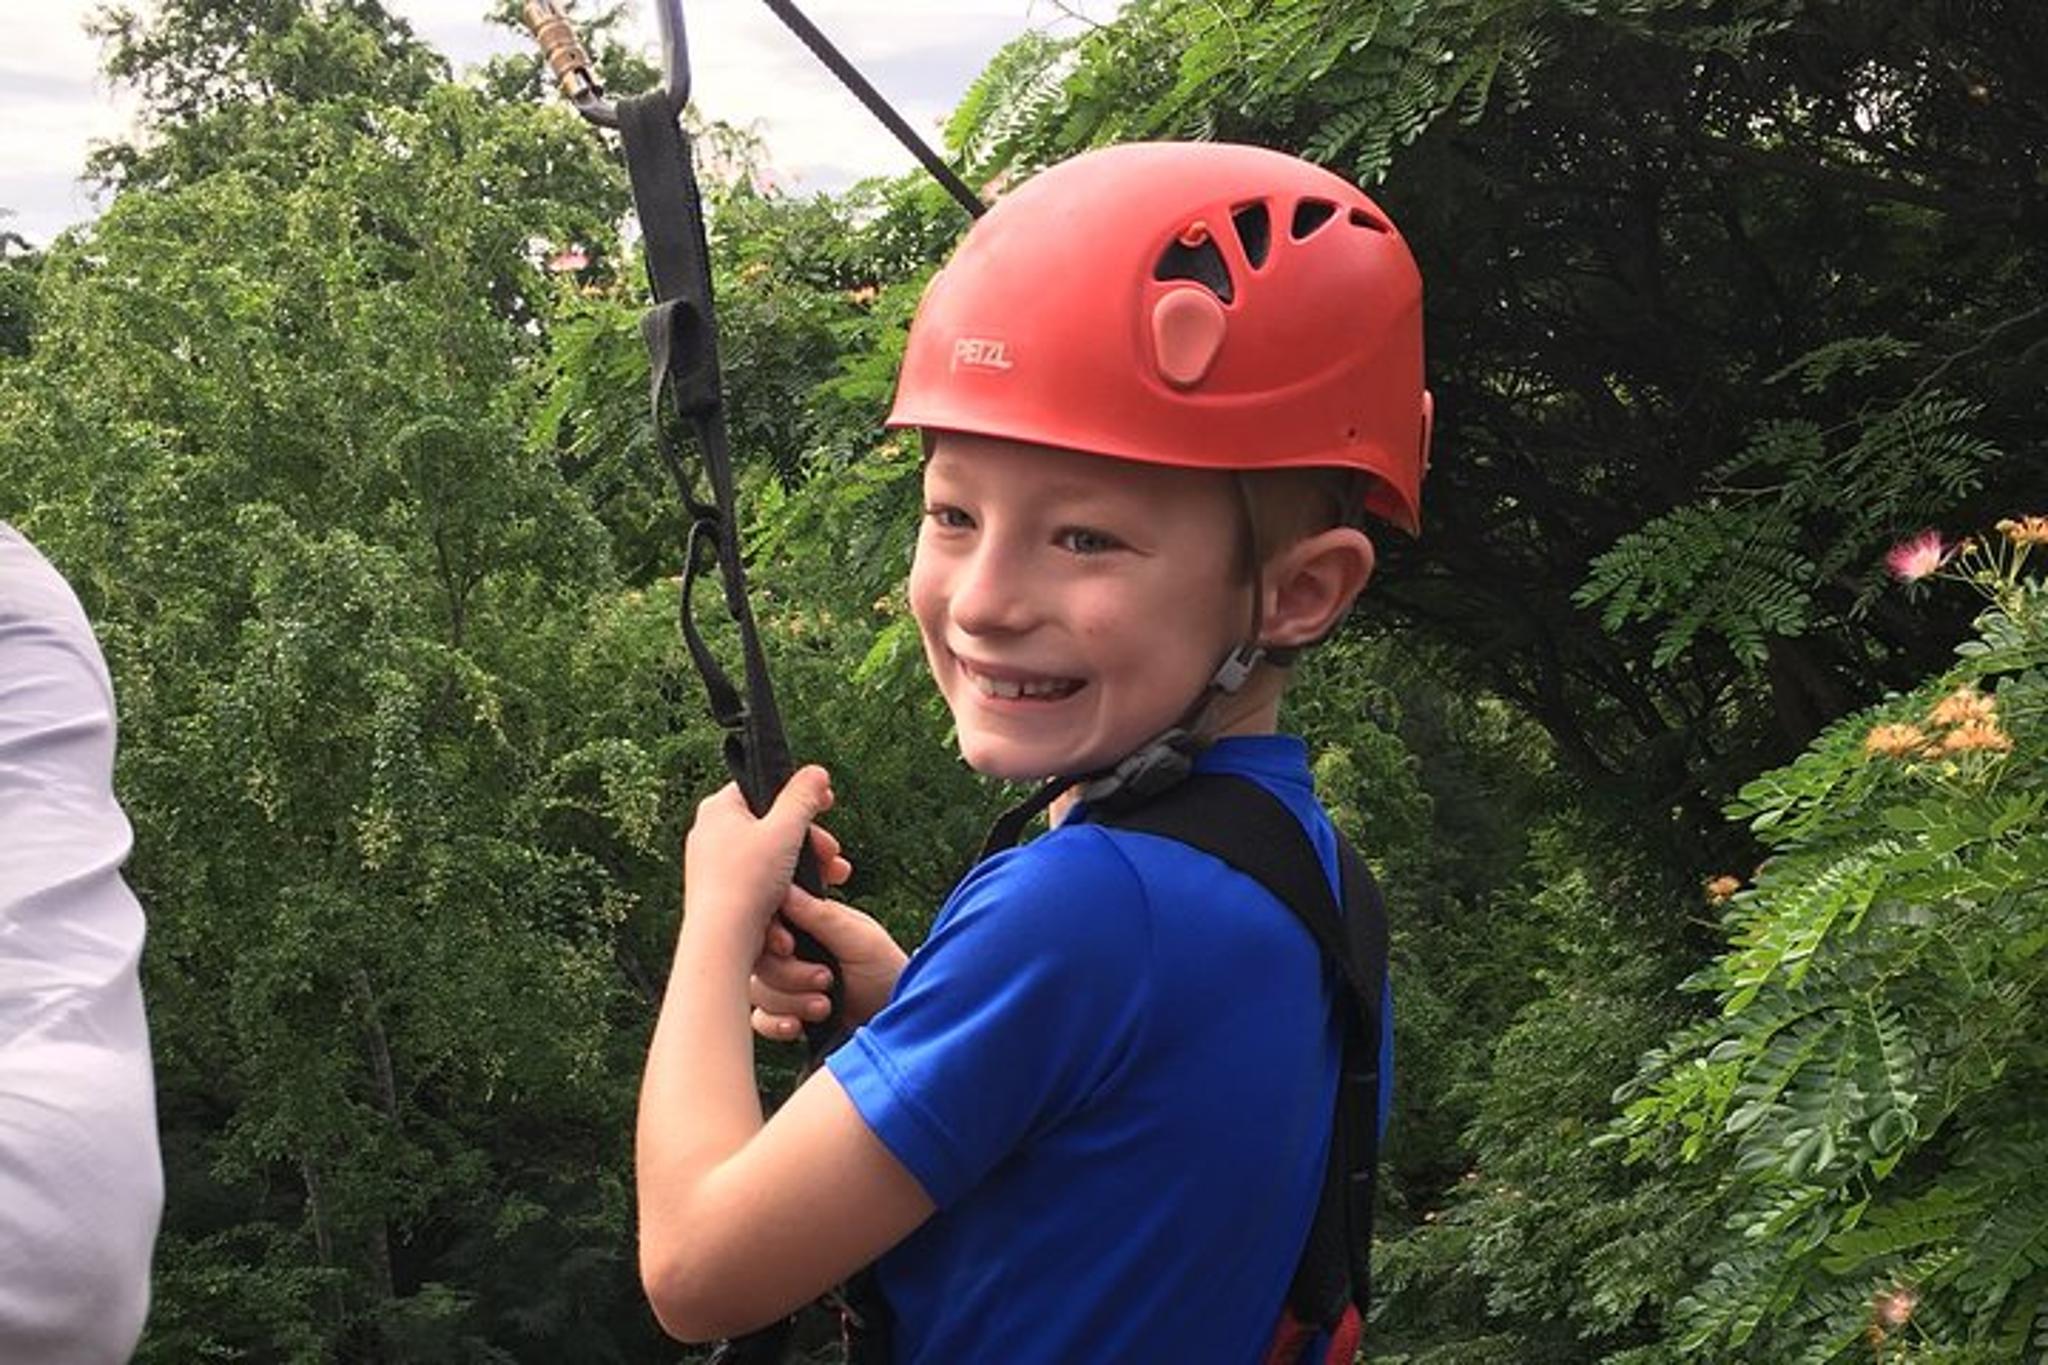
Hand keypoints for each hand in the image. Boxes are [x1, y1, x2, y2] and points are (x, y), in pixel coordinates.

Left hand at [682, 767, 836, 950]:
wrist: (721, 943)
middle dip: (810, 842)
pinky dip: (783, 892)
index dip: (799, 794)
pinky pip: (758, 884)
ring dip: (803, 870)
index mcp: (719, 808)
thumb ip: (803, 797)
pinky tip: (801, 907)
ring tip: (829, 882)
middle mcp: (710, 833)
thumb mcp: (785, 830)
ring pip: (769, 858)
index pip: (764, 787)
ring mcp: (712, 866)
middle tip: (833, 855)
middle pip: (772, 826)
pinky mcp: (719, 894)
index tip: (828, 804)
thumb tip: (816, 772)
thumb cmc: (747, 882)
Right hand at [750, 882, 907, 1043]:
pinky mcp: (787, 1014)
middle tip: (826, 979)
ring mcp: (787, 984)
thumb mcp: (859, 938)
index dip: (771, 936)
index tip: (789, 947)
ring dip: (791, 1001)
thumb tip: (785, 889)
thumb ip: (821, 916)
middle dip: (791, 975)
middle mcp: (792, 951)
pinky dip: (777, 1024)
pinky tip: (797, 1026)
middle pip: (759, 959)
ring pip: (758, 990)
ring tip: (825, 1006)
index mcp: (807, 922)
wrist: (897, 1020)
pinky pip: (760, 1020)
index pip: (768, 922)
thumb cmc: (886, 970)